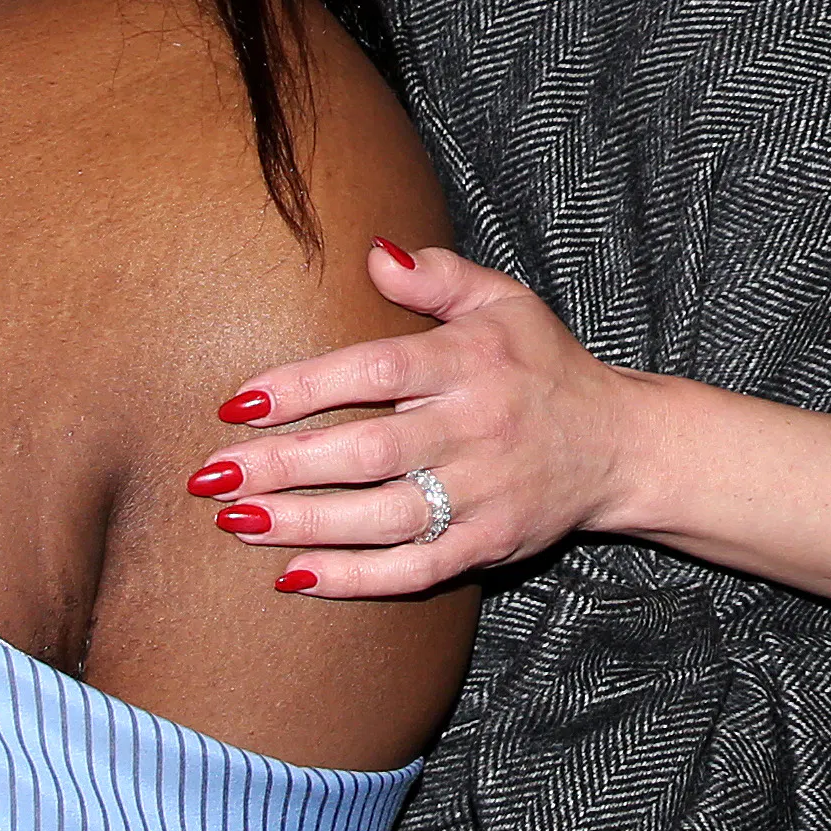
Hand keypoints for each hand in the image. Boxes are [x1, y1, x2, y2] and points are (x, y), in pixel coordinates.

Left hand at [195, 240, 663, 599]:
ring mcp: (483, 494)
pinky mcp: (489, 544)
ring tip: (236, 521)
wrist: (620, 445)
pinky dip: (353, 578)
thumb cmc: (542, 364)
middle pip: (367, 452)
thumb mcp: (503, 300)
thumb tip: (372, 252)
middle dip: (282, 466)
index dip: (304, 387)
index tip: (238, 401)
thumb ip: (437, 276)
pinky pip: (412, 570)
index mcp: (471, 362)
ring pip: (381, 518)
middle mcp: (476, 428)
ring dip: (303, 523)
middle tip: (211, 475)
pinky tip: (295, 574)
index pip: (376, 371)